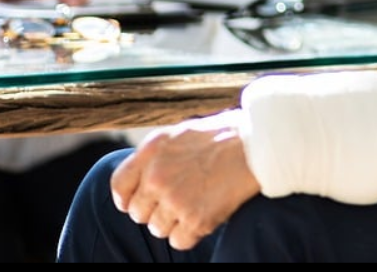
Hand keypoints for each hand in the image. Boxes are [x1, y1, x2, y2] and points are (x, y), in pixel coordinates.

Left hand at [111, 110, 259, 250]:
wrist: (256, 146)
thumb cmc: (221, 137)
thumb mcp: (179, 134)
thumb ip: (154, 156)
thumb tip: (139, 181)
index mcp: (151, 152)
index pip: (119, 187)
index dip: (127, 198)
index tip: (137, 202)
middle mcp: (158, 177)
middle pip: (138, 213)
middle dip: (154, 210)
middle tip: (176, 201)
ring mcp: (176, 200)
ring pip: (157, 229)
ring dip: (173, 223)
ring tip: (193, 205)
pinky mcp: (196, 220)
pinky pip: (178, 241)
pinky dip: (189, 234)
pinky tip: (202, 216)